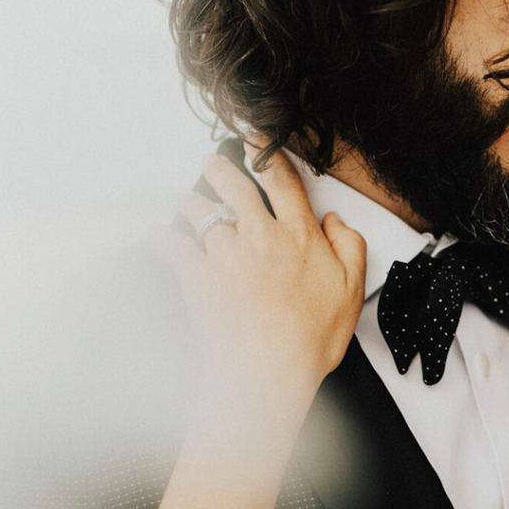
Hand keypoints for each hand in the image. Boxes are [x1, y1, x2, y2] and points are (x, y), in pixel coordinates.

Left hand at [148, 146, 366, 396]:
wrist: (268, 368)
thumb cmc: (309, 337)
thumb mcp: (351, 290)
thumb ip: (350, 247)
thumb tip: (337, 223)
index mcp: (298, 236)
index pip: (282, 180)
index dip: (268, 153)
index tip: (257, 140)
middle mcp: (259, 236)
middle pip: (235, 186)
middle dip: (221, 167)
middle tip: (213, 160)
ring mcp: (225, 254)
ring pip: (202, 213)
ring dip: (193, 201)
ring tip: (187, 197)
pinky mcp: (198, 277)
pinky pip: (174, 247)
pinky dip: (163, 237)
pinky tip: (157, 233)